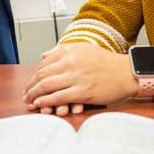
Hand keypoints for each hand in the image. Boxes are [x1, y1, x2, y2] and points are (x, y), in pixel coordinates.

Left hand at [22, 43, 138, 115]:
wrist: (127, 73)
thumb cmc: (107, 62)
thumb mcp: (84, 48)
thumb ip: (62, 50)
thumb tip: (44, 55)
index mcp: (69, 51)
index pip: (43, 64)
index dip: (33, 75)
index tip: (30, 83)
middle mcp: (70, 62)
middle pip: (42, 76)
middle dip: (30, 87)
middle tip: (26, 95)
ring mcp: (75, 77)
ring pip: (46, 87)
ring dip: (34, 96)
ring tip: (30, 101)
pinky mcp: (82, 92)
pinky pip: (58, 97)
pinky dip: (46, 102)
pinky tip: (41, 105)